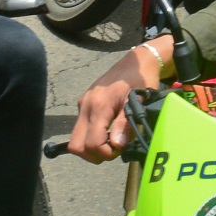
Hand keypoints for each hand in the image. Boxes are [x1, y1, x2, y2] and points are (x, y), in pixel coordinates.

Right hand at [69, 37, 171, 160]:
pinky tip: (107, 132)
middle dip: (94, 154)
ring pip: (76, 138)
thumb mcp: (137, 102)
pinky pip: (81, 128)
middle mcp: (86, 106)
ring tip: (111, 141)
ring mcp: (83, 104)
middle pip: (76, 145)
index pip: (92, 143)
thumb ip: (125, 124)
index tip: (121, 149)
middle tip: (113, 150)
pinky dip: (91, 136)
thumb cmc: (140, 80)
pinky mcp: (85, 104)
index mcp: (98, 106)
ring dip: (91, 147)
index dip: (106, 153)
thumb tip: (116, 145)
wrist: (136, 61)